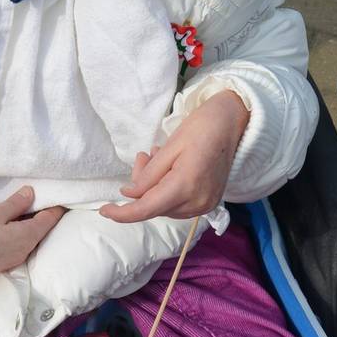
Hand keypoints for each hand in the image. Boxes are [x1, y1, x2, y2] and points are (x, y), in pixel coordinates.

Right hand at [0, 187, 65, 275]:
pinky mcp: (0, 265)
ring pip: (28, 242)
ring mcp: (12, 261)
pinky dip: (19, 237)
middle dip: (43, 218)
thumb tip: (32, 193)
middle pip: (39, 233)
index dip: (55, 210)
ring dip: (30, 228)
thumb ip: (16, 204)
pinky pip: (17, 249)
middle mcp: (23, 252)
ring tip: (28, 213)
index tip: (61, 200)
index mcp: (26, 238)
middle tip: (44, 202)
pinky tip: (11, 229)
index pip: (48, 221)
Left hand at [99, 90, 249, 223]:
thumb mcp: (168, 148)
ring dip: (154, 187)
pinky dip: (167, 189)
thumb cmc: (200, 128)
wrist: (232, 123)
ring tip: (156, 157)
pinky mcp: (209, 202)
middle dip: (141, 187)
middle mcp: (197, 202)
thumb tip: (129, 195)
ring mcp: (205, 204)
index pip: (146, 209)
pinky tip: (169, 167)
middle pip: (155, 207)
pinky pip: (178, 203)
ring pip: (165, 206)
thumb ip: (147, 176)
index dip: (122, 213)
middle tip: (143, 156)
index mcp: (185, 186)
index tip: (104, 210)